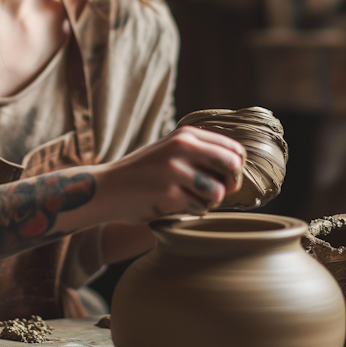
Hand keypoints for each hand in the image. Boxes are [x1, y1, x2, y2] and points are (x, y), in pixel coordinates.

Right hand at [96, 126, 245, 223]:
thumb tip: (239, 169)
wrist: (107, 188)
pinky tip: (174, 205)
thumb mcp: (171, 151)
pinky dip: (192, 212)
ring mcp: (175, 170)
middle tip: (212, 192)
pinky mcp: (169, 193)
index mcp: (187, 134)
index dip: (235, 168)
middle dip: (230, 185)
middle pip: (232, 167)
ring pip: (218, 192)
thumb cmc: (144, 174)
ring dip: (208, 202)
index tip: (224, 178)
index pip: (234, 149)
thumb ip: (200, 152)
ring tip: (189, 199)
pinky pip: (200, 208)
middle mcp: (183, 147)